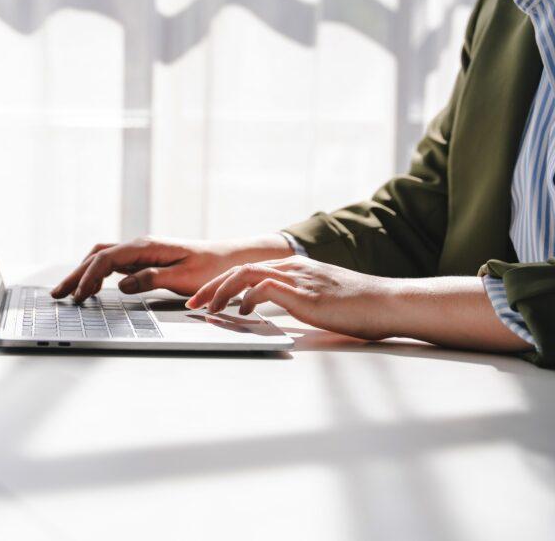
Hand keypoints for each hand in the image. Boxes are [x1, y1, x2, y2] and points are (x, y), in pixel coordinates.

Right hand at [51, 234, 293, 301]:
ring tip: (67, 292)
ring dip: (82, 273)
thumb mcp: (184, 277)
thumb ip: (151, 279)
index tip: (78, 296)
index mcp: (146, 246)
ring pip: (102, 258)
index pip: (107, 259)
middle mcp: (140, 245)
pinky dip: (96, 273)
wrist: (231, 258)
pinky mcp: (144, 260)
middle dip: (76, 275)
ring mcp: (141, 252)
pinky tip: (90, 286)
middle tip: (58, 295)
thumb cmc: (213, 268)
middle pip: (97, 256)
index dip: (89, 277)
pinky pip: (113, 264)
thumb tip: (121, 284)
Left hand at [186, 255, 392, 339]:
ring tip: (206, 310)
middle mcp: (293, 268)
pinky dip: (246, 299)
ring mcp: (298, 278)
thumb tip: (270, 312)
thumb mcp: (320, 300)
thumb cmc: (360, 308)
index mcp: (295, 268)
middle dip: (211, 287)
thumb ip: (295, 300)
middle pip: (239, 270)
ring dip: (221, 292)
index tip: (204, 299)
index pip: (248, 269)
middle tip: (192, 304)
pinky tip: (240, 313)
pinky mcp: (304, 293)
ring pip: (245, 275)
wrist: (389, 303)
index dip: (222, 284)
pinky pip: (263, 288)